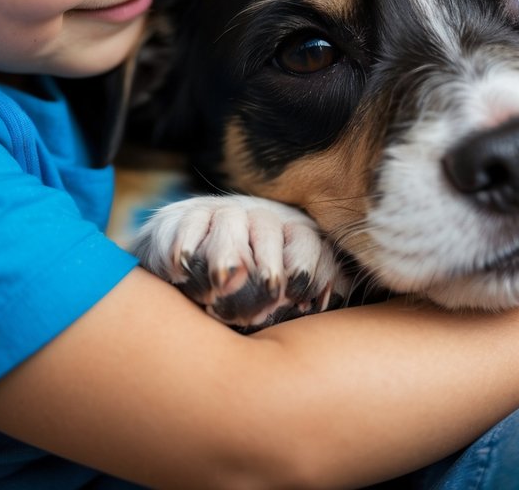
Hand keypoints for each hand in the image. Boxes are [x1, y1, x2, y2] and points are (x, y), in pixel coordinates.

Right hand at [131, 194, 352, 330]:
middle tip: (270, 291)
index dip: (307, 267)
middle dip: (270, 262)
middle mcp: (260, 222)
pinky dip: (186, 245)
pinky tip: (183, 271)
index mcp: (291, 238)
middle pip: (270, 231)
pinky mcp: (185, 218)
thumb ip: (305, 298)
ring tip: (222, 284)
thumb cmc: (248, 294)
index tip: (302, 299)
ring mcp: (223, 217)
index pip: (307, 242)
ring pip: (230, 223)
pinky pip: (188, 224)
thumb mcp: (279, 299)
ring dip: (227, 254)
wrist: (192, 266)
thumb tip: (336, 300)